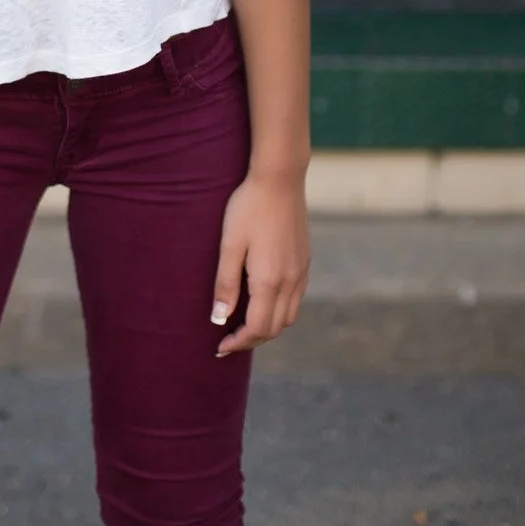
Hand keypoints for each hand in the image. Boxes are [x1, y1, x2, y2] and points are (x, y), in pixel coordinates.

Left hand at [210, 172, 310, 357]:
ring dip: (268, 326)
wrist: (279, 179)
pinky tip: (264, 300)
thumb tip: (219, 319)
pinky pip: (296, 298)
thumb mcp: (230, 244)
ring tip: (245, 323)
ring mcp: (301, 271)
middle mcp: (290, 281)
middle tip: (228, 339)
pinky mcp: (305, 261)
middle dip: (252, 339)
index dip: (238, 342)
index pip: (256, 328)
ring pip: (288, 316)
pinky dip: (280, 310)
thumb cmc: (249, 208)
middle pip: (274, 328)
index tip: (220, 346)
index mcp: (269, 281)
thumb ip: (225, 284)